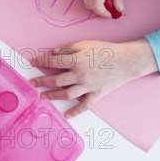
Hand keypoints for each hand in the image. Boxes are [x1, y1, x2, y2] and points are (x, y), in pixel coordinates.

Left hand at [30, 40, 157, 117]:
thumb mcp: (85, 44)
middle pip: (56, 80)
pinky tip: (67, 115)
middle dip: (42, 81)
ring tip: (42, 97)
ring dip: (53, 96)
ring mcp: (88, 86)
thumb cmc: (106, 50)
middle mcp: (80, 75)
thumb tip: (53, 52)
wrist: (128, 60)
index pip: (53, 62)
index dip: (41, 61)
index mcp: (76, 60)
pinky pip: (85, 105)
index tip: (32, 62)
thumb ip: (68, 49)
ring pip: (67, 94)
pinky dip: (76, 111)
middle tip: (32, 83)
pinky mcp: (97, 94)